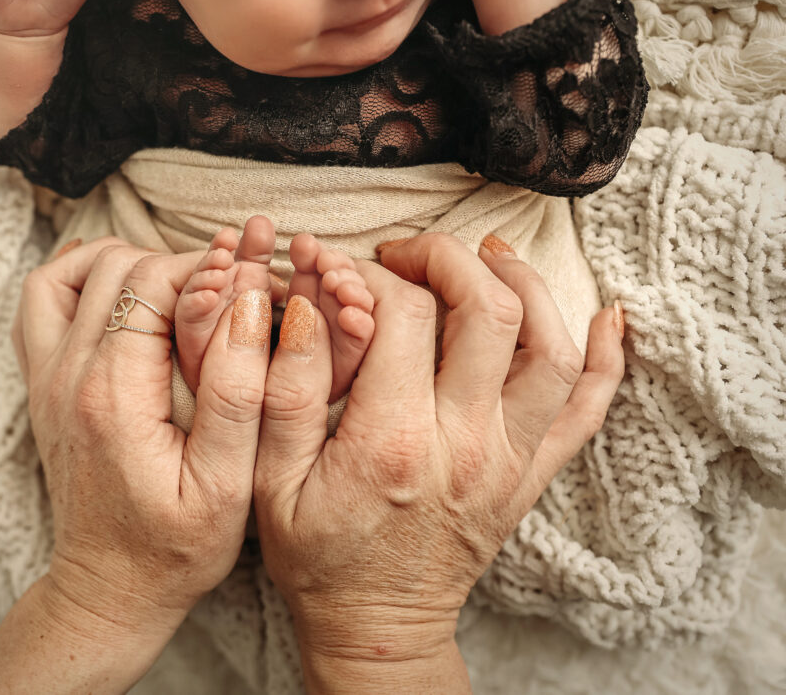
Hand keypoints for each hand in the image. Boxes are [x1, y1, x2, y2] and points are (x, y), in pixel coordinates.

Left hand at [13, 237, 271, 629]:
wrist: (108, 590)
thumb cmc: (175, 547)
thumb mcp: (225, 483)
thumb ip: (237, 390)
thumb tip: (248, 306)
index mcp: (114, 394)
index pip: (153, 282)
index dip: (209, 268)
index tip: (249, 286)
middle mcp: (68, 375)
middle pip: (115, 266)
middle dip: (177, 263)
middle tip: (223, 292)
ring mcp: (47, 378)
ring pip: (68, 272)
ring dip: (125, 263)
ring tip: (174, 290)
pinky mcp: (43, 385)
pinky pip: (40, 302)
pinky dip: (80, 280)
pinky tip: (123, 296)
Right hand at [254, 233, 623, 690]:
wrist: (377, 626)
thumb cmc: (319, 557)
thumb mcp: (271, 480)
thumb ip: (284, 391)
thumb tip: (303, 307)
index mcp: (393, 441)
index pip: (402, 315)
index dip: (370, 273)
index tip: (344, 269)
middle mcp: (465, 444)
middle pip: (489, 313)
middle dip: (449, 258)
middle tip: (410, 253)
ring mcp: (508, 461)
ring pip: (551, 349)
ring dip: (527, 285)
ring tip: (490, 256)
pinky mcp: (530, 476)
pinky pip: (588, 412)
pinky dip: (607, 359)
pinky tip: (606, 318)